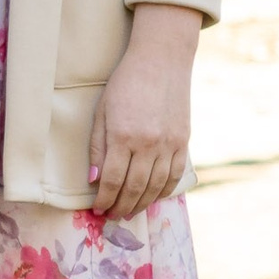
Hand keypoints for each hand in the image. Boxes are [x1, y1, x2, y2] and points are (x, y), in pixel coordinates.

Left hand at [87, 4, 200, 219]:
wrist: (161, 61)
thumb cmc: (125, 84)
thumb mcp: (102, 112)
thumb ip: (98, 147)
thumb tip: (94, 180)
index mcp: (124, 136)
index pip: (112, 180)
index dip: (104, 199)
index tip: (98, 210)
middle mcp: (148, 144)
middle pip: (134, 187)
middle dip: (121, 207)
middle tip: (112, 217)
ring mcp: (169, 144)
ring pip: (155, 186)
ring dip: (141, 204)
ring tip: (129, 212)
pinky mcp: (184, 141)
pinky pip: (174, 175)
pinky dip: (163, 191)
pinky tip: (152, 197)